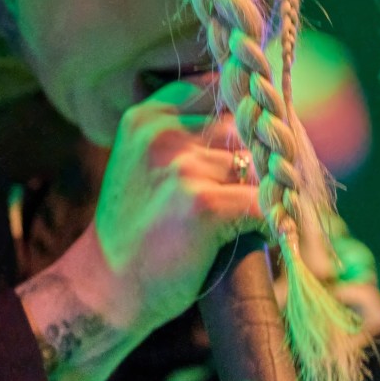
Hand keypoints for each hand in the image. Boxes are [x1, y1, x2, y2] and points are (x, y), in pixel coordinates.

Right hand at [89, 79, 263, 341]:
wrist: (106, 289)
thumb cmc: (136, 232)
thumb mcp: (144, 165)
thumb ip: (186, 137)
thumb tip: (260, 123)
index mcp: (147, 118)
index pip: (221, 91)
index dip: (245, 119)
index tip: (251, 145)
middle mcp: (163, 134)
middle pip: (244, 130)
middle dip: (257, 160)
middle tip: (256, 191)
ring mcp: (183, 167)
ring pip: (256, 168)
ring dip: (263, 194)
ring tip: (247, 219)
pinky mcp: (205, 204)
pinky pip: (264, 203)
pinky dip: (273, 222)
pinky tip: (263, 234)